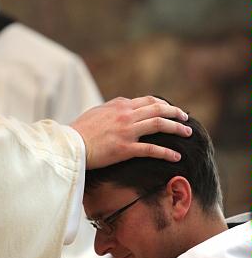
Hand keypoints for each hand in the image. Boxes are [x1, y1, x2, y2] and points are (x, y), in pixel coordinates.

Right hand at [70, 96, 190, 169]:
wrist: (69, 145)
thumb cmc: (79, 130)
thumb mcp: (96, 112)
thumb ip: (111, 108)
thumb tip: (122, 105)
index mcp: (119, 105)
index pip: (147, 101)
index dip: (162, 105)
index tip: (170, 110)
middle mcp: (126, 115)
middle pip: (158, 109)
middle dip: (175, 113)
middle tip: (185, 118)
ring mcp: (127, 131)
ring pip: (159, 125)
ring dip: (176, 128)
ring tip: (188, 132)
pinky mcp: (125, 148)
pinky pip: (152, 149)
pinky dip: (166, 152)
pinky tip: (176, 156)